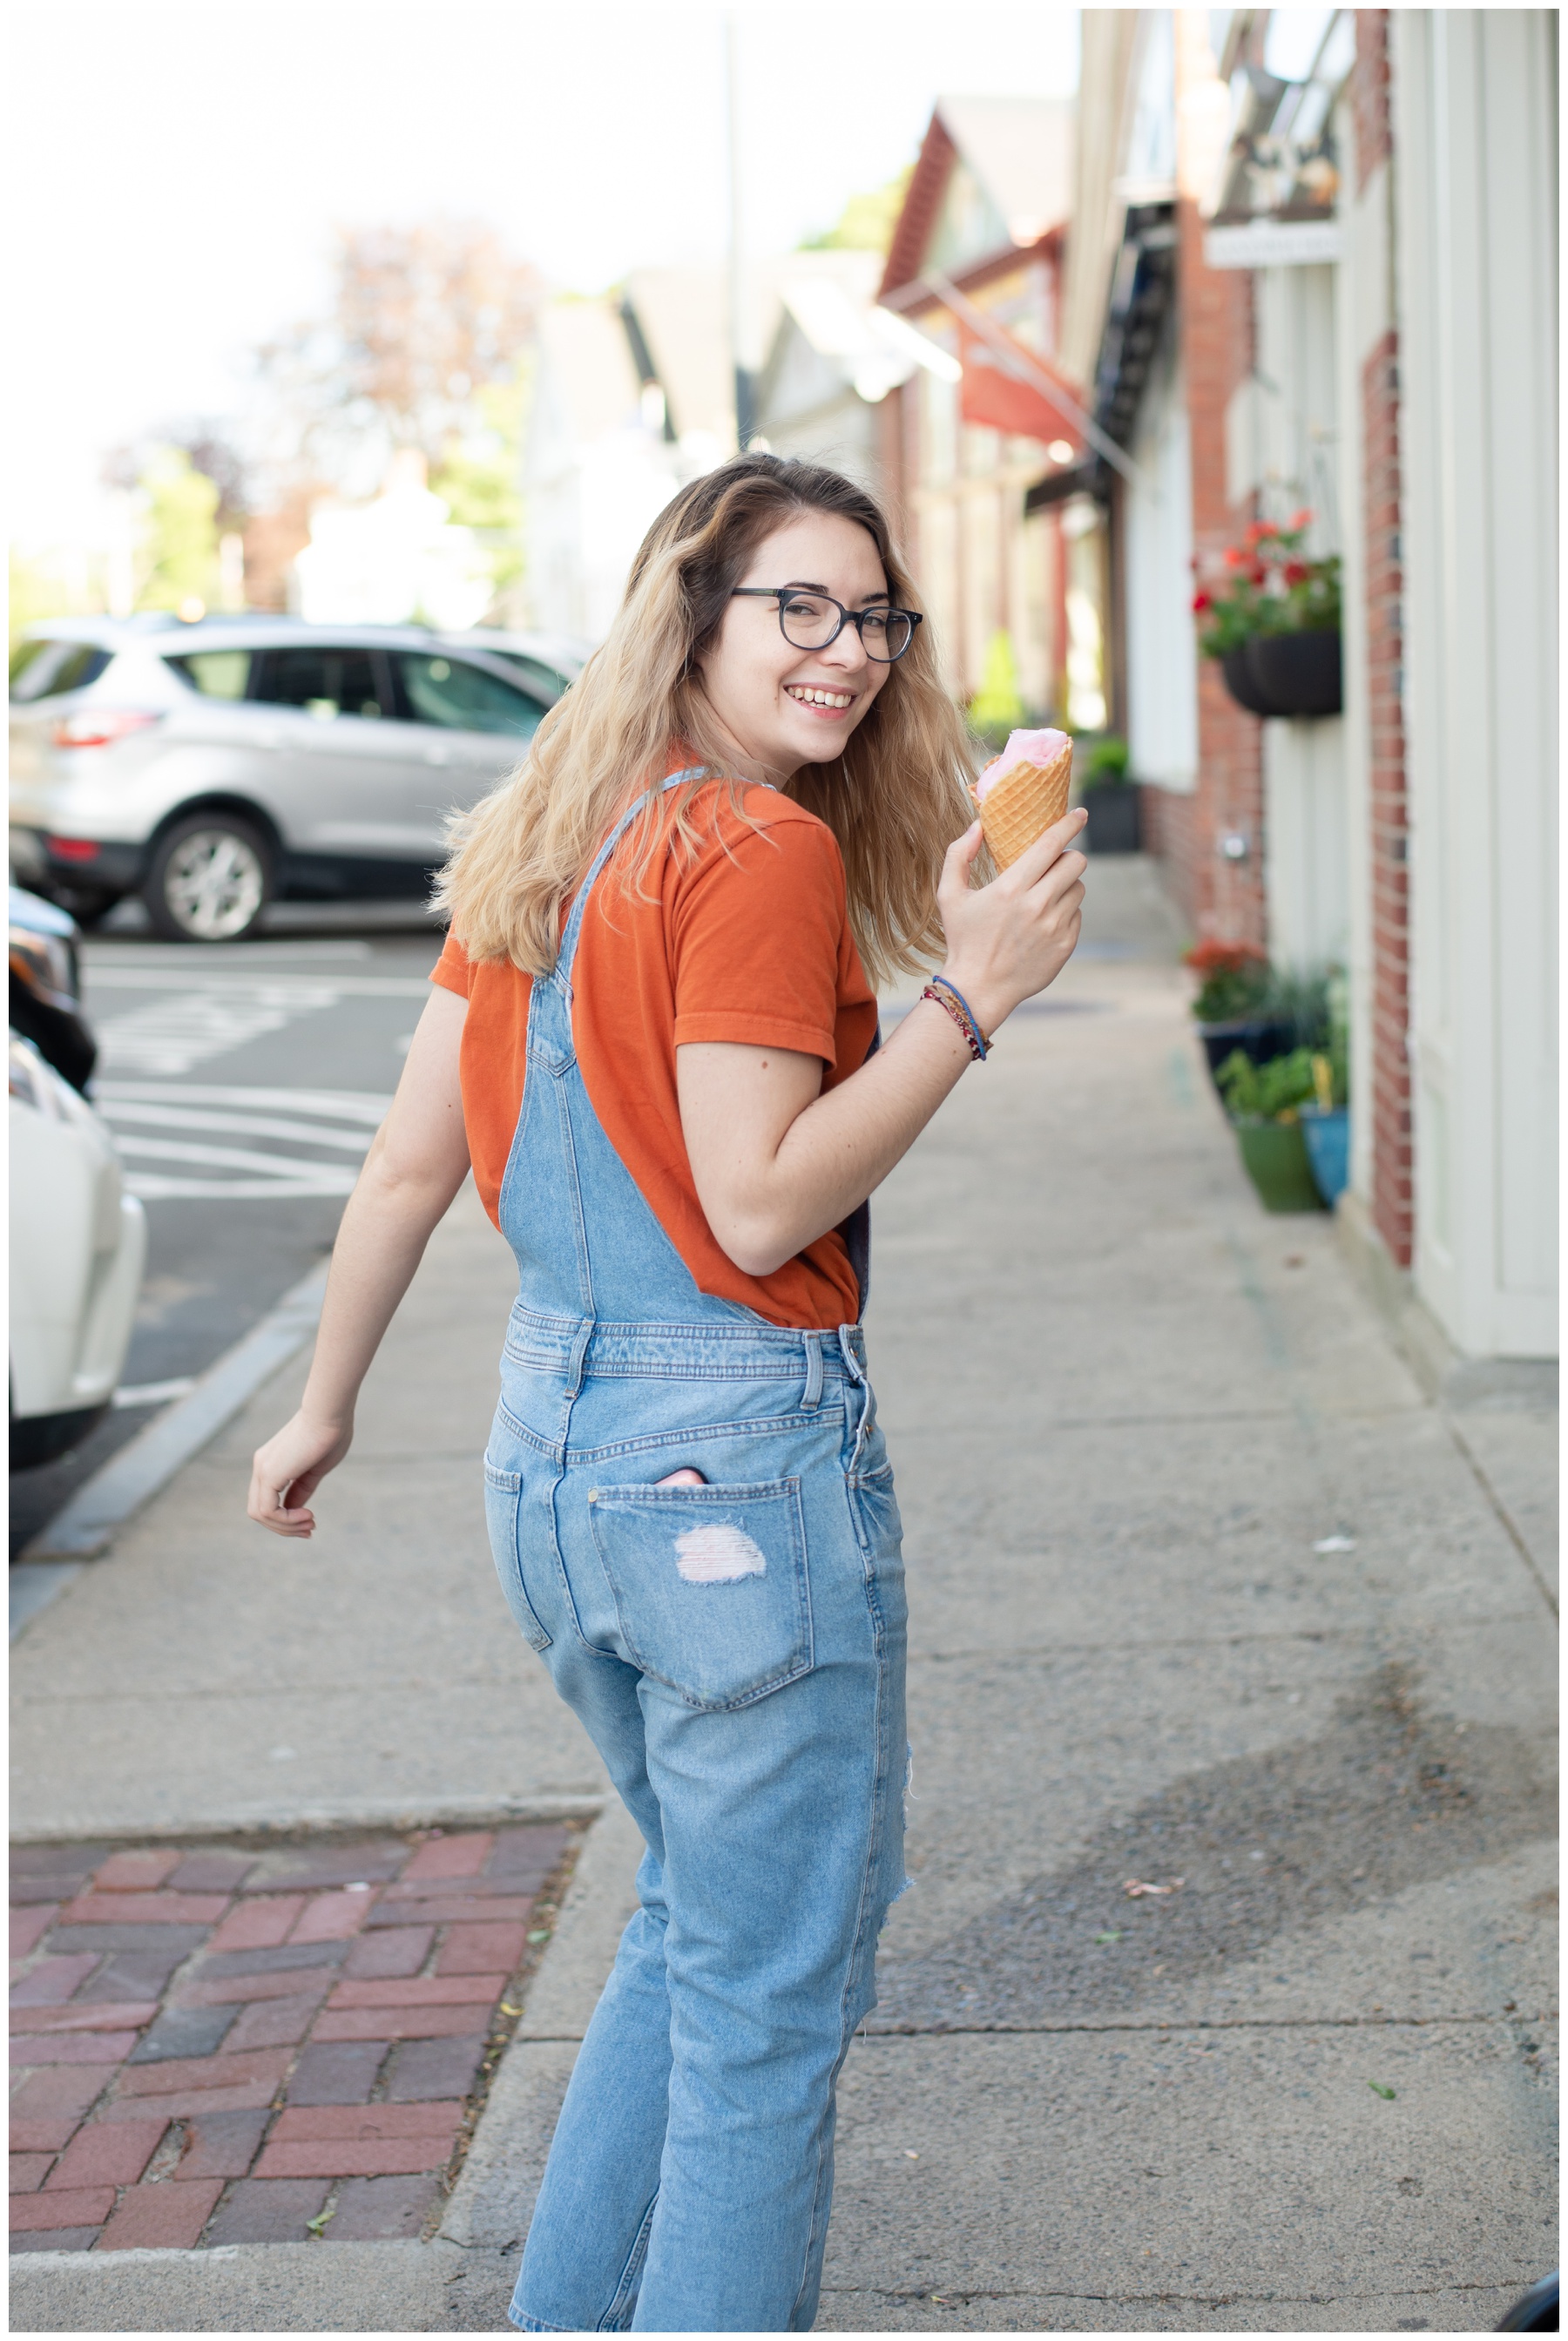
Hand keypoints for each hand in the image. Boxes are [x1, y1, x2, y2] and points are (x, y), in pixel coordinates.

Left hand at [248, 1411, 353, 1538]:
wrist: (330, 1413)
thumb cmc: (331, 1433)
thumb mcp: (316, 1469)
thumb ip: (302, 1488)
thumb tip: (295, 1510)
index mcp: (272, 1462)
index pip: (268, 1500)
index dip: (287, 1518)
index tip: (311, 1521)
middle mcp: (261, 1466)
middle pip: (259, 1510)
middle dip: (284, 1527)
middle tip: (310, 1530)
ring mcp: (262, 1469)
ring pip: (260, 1514)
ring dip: (286, 1527)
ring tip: (310, 1524)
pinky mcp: (269, 1473)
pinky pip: (267, 1510)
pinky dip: (286, 1520)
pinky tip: (307, 1516)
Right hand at [936, 808, 1087, 1035]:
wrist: (978, 989)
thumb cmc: (962, 940)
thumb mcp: (949, 895)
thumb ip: (959, 855)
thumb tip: (978, 825)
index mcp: (1011, 887)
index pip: (1052, 844)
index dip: (1070, 824)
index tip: (1080, 813)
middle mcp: (1037, 905)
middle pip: (1076, 862)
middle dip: (1068, 857)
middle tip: (1055, 864)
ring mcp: (1054, 926)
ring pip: (1079, 888)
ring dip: (1066, 886)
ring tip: (1045, 897)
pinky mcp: (1065, 945)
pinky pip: (1076, 915)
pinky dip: (1064, 913)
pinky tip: (1043, 923)